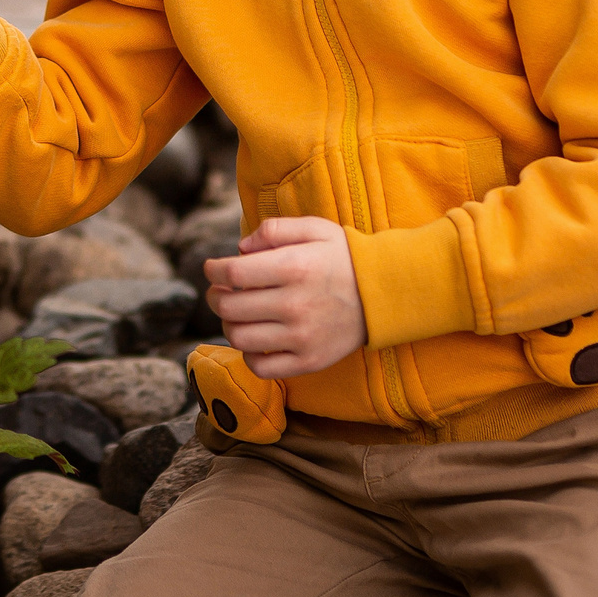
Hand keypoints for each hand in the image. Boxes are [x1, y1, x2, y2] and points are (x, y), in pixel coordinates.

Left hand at [204, 216, 365, 379]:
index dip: (213, 270)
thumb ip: (274, 230)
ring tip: (235, 314)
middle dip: (214, 296)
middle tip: (219, 291)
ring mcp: (301, 337)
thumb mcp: (315, 228)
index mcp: (294, 267)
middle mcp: (295, 305)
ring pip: (239, 338)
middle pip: (229, 306)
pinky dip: (248, 355)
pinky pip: (261, 368)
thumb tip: (240, 248)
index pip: (232, 273)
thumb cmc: (345, 257)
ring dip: (228, 324)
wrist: (385, 295)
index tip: (212, 269)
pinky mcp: (308, 361)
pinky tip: (255, 340)